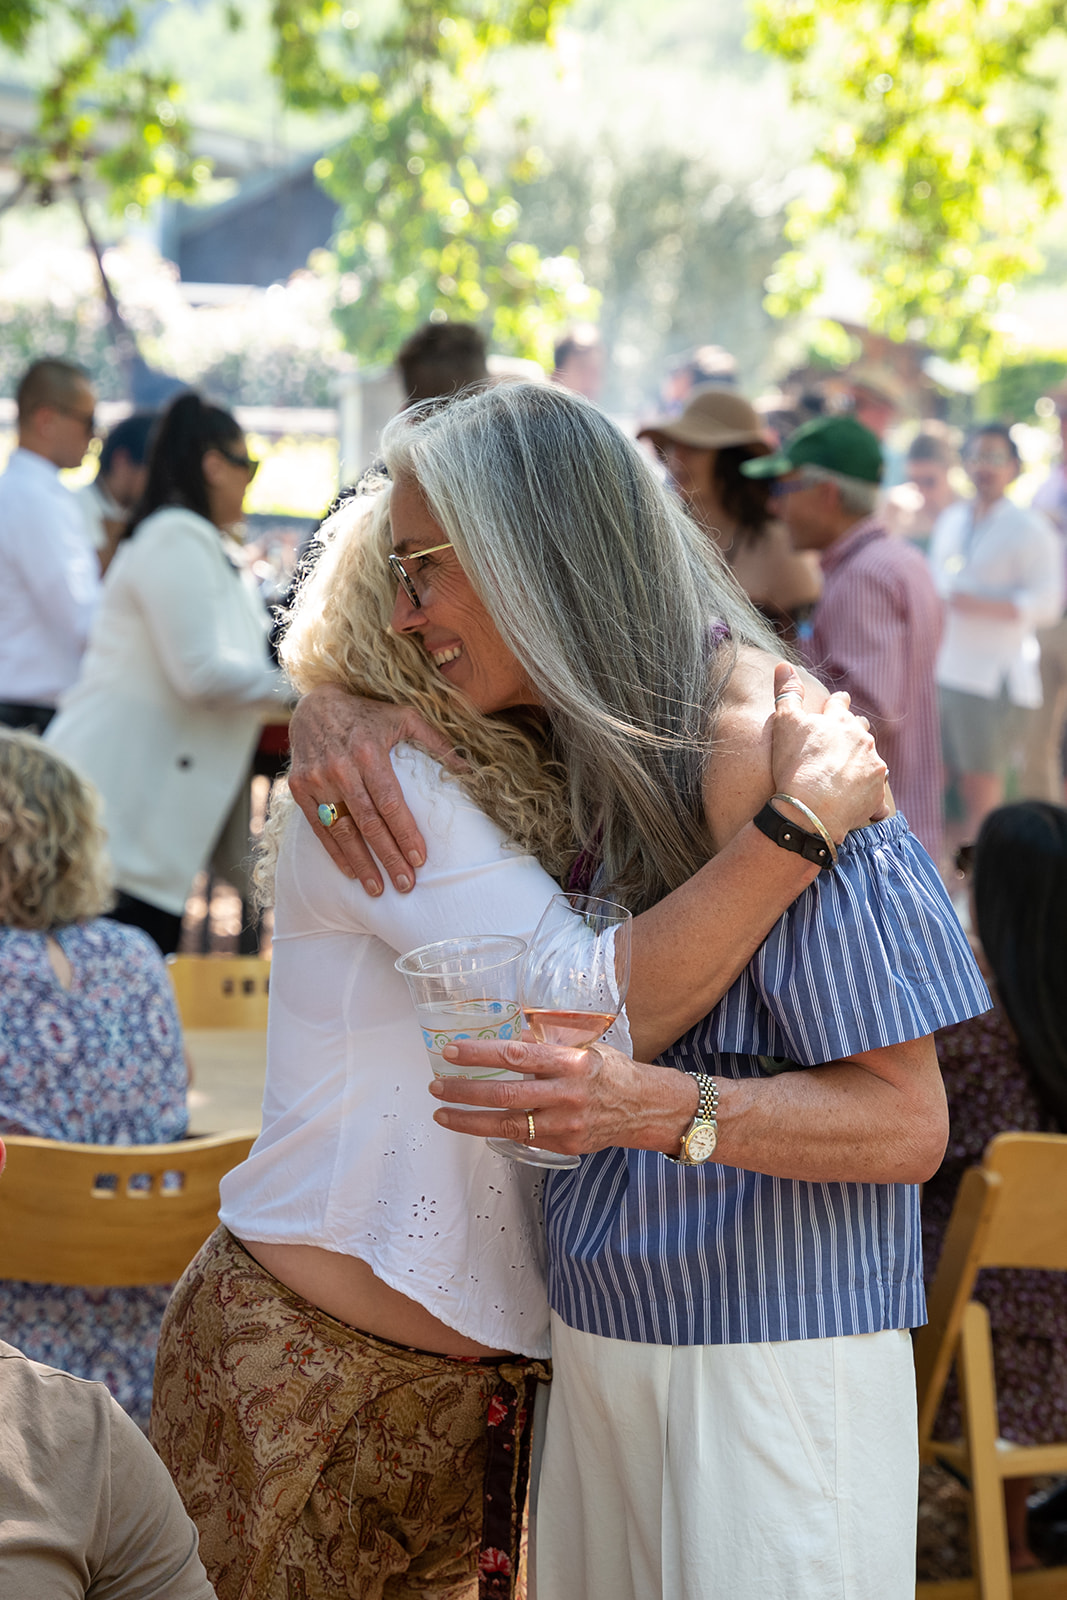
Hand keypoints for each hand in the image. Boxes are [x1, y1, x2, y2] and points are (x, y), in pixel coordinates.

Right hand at [287, 684, 461, 893]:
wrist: (314, 704)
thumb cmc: (367, 713)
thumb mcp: (405, 716)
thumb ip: (436, 742)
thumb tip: (468, 769)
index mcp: (368, 751)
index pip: (390, 802)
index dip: (405, 833)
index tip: (420, 859)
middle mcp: (340, 768)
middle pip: (369, 822)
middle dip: (389, 856)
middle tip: (405, 884)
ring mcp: (317, 780)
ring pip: (343, 830)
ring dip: (361, 863)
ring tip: (378, 889)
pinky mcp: (299, 788)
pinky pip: (319, 827)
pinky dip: (335, 852)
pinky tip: (351, 871)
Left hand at [428, 1035, 696, 1157]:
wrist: (645, 1109)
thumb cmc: (611, 1071)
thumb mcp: (584, 1048)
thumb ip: (548, 1046)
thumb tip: (511, 1038)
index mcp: (570, 1062)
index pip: (515, 1057)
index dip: (480, 1055)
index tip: (451, 1051)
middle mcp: (566, 1094)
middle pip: (505, 1095)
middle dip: (464, 1091)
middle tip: (436, 1085)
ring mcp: (564, 1124)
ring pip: (507, 1125)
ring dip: (469, 1120)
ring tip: (442, 1112)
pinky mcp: (564, 1144)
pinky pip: (522, 1139)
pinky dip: (494, 1132)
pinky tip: (473, 1125)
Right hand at [769, 664, 888, 842]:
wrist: (809, 809)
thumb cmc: (794, 764)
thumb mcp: (785, 723)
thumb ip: (787, 693)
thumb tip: (784, 665)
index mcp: (840, 722)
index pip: (841, 704)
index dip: (839, 702)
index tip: (841, 700)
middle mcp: (862, 741)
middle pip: (862, 731)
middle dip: (855, 732)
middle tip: (847, 738)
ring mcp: (872, 768)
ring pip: (872, 761)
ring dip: (864, 765)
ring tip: (853, 774)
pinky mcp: (876, 796)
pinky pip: (876, 798)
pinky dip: (870, 800)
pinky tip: (864, 807)